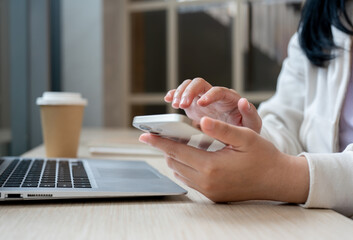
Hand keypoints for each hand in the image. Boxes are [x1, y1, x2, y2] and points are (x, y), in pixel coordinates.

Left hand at [139, 117, 308, 202]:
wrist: (278, 180)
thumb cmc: (264, 157)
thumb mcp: (245, 138)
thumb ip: (220, 129)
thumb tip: (199, 122)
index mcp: (212, 166)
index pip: (176, 151)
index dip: (159, 142)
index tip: (144, 135)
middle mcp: (206, 182)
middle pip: (174, 162)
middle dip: (166, 148)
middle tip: (164, 134)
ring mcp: (209, 191)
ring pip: (180, 172)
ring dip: (175, 157)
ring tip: (179, 142)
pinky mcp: (213, 196)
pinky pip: (189, 180)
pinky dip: (185, 167)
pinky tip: (192, 156)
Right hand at [165, 78, 261, 132]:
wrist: (237, 137)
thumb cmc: (246, 130)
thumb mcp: (252, 125)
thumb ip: (250, 114)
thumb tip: (244, 102)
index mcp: (229, 98)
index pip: (218, 91)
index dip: (209, 95)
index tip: (201, 103)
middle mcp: (214, 96)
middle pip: (200, 84)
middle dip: (189, 92)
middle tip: (182, 104)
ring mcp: (202, 100)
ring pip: (189, 87)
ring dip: (180, 93)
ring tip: (174, 104)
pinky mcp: (194, 106)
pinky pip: (182, 95)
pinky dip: (174, 94)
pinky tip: (168, 99)